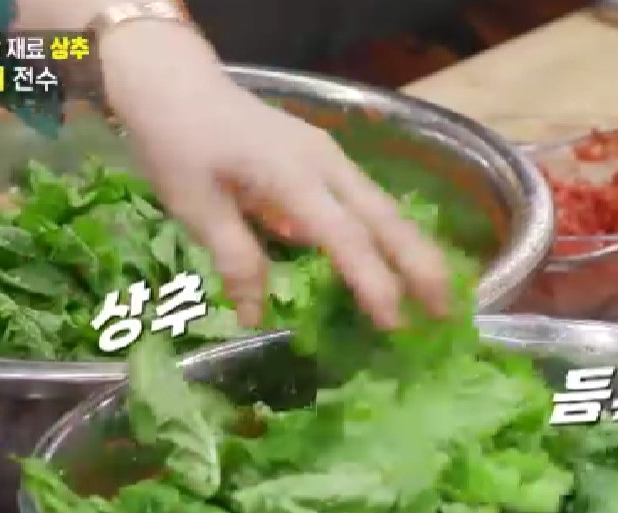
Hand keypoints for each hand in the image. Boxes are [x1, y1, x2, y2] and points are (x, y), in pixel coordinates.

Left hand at [98, 23, 451, 328]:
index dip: (373, 282)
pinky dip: (388, 233)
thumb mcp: (195, 208)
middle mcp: (324, 163)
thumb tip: (256, 317)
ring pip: (384, 207)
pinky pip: (366, 199)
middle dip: (419, 265)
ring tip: (434, 294)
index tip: (394, 323)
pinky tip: (396, 260)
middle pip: (385, 218)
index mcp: (292, 176)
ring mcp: (328, 157)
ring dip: (412, 249)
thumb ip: (234, 259)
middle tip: (444, 313)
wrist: (173, 84)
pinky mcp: (322, 158)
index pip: (346, 236)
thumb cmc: (177, 144)